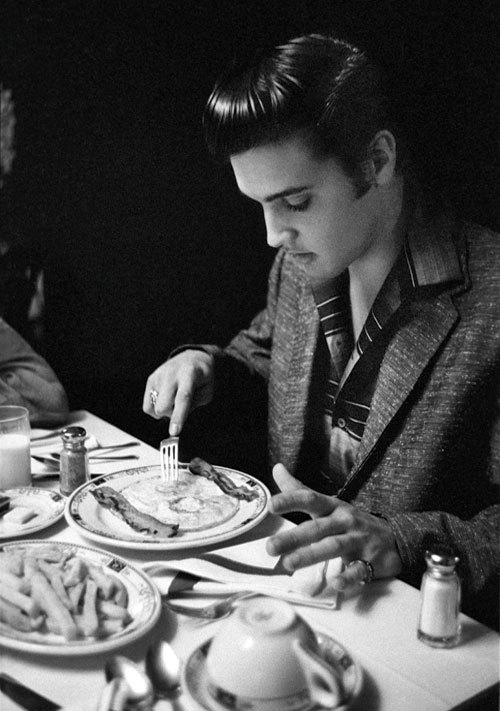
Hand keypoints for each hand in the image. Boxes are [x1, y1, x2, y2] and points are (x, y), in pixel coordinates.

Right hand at [142, 350, 214, 434]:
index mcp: (189, 373)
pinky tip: (166, 400)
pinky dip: (157, 409)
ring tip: (175, 399)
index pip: (182, 397)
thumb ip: (193, 405)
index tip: (174, 432)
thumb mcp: (207, 392)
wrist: (193, 358)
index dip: (178, 416)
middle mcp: (171, 373)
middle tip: (181, 407)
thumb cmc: (202, 378)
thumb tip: (176, 419)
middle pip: (163, 406)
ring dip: (166, 410)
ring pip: (155, 408)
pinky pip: (148, 406)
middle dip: (172, 414)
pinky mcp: (151, 380)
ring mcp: (158, 375)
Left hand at [266, 463, 401, 592]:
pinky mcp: (371, 561)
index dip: (291, 501)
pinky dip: (348, 576)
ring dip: (312, 555)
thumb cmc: (350, 521)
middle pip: (317, 527)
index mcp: (332, 507)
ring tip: (289, 564)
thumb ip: (300, 490)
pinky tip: (336, 583)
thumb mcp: (327, 503)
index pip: (310, 499)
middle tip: (270, 547)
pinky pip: (359, 570)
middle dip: (293, 537)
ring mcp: (358, 540)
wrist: (395, 537)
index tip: (271, 505)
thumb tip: (276, 468)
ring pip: (334, 546)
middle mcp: (344, 521)